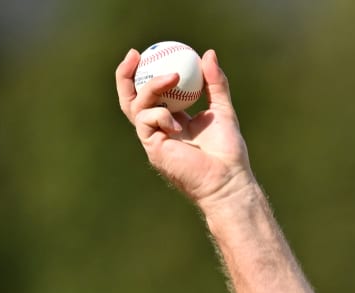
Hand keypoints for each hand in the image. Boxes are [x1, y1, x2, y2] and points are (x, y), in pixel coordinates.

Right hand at [114, 47, 251, 208]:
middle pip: (130, 98)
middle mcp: (159, 129)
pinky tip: (178, 122)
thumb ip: (215, 83)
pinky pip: (146, 121)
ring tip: (173, 76)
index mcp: (173, 119)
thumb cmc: (228, 152)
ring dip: (152, 87)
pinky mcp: (153, 148)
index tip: (149, 51)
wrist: (229, 180)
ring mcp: (154, 139)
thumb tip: (208, 53)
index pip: (151, 94)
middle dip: (125, 75)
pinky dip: (160, 115)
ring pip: (136, 106)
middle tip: (134, 55)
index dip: (145, 72)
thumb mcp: (222, 110)